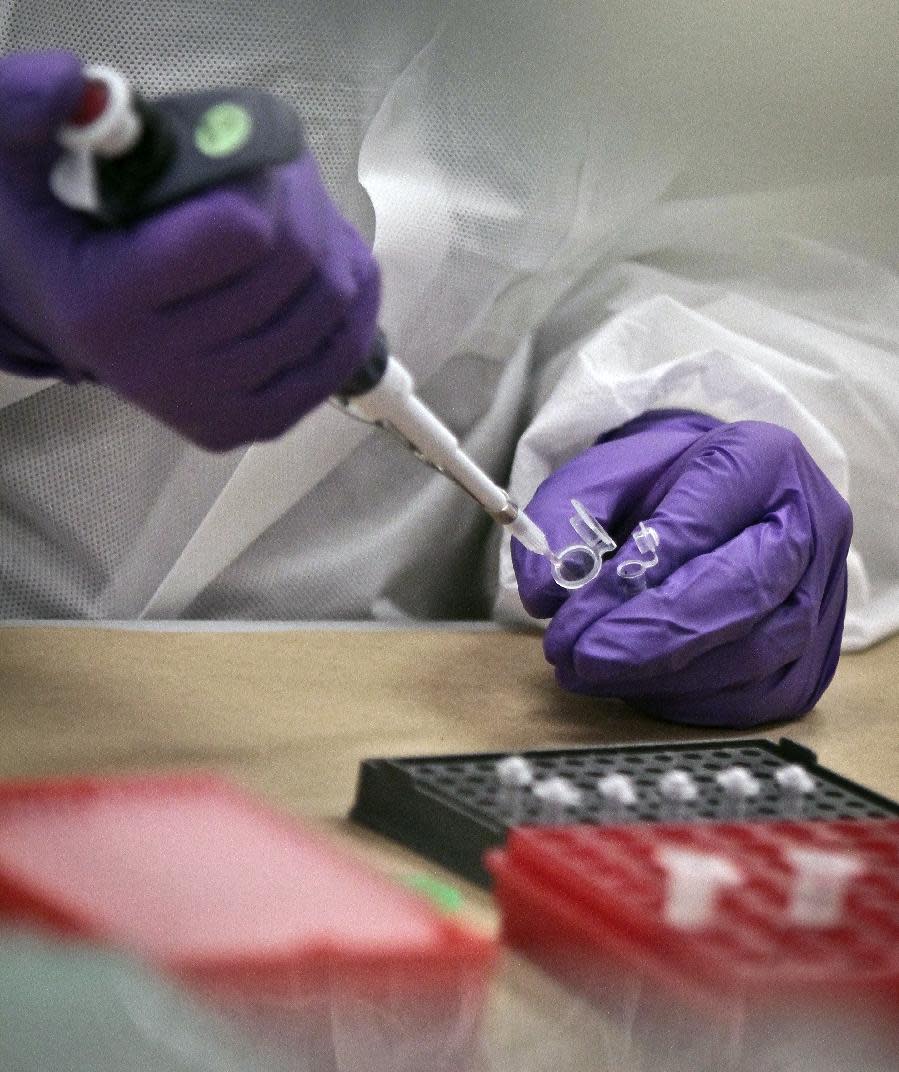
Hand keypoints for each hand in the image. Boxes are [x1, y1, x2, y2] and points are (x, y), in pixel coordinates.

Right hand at [0, 50, 379, 449]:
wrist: (56, 312)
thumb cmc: (50, 232)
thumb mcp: (10, 160)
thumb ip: (24, 110)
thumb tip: (74, 88)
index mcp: (106, 304)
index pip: (244, 231)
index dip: (263, 177)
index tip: (251, 155)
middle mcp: (156, 369)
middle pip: (295, 265)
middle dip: (306, 200)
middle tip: (288, 174)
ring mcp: (207, 406)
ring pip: (328, 309)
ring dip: (335, 245)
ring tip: (306, 218)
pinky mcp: (247, 424)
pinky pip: (337, 362)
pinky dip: (355, 307)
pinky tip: (339, 268)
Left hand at [512, 410, 852, 726]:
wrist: (730, 501)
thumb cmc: (668, 485)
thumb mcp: (607, 475)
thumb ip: (566, 517)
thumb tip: (545, 593)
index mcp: (760, 461)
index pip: (695, 530)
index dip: (626, 585)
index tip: (565, 622)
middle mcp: (809, 526)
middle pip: (739, 594)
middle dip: (648, 639)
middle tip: (577, 660)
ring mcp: (821, 594)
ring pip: (749, 654)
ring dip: (659, 678)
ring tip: (589, 672)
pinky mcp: (815, 655)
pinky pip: (755, 694)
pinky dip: (686, 699)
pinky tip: (634, 686)